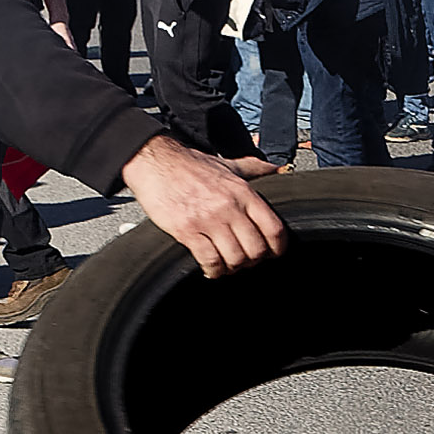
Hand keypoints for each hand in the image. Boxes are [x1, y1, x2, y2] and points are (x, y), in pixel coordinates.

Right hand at [122, 133, 285, 275]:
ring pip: (235, 258)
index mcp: (243, 192)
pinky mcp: (187, 230)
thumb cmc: (191, 165)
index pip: (274, 228)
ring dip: (233, 267)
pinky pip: (210, 261)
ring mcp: (208, 220)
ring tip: (228, 265)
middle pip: (256, 249)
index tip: (274, 253)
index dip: (278, 247)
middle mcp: (229, 207)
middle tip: (246, 261)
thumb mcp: (228, 164)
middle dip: (253, 261)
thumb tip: (278, 170)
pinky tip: (211, 269)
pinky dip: (214, 271)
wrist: (155, 162)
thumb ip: (255, 168)